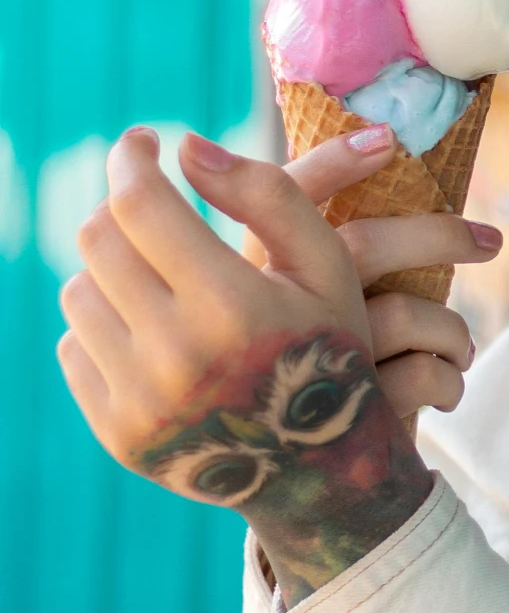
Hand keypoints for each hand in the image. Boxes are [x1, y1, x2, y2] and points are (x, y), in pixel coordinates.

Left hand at [57, 126, 441, 604]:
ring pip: (78, 291)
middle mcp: (178, 357)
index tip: (144, 140)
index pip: (140, 204)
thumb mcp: (329, 266)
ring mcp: (140, 401)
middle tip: (147, 199)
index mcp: (233, 306)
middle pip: (98, 240)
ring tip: (156, 269)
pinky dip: (104, 324)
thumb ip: (268, 194)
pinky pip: (74, 346)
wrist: (321, 471)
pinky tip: (151, 325)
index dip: (132, 158)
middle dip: (119, 205)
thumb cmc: (328, 347)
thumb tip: (187, 148)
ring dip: (111, 266)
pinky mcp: (115, 433)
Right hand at [270, 136, 502, 419]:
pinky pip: (425, 374)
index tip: (390, 140)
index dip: (336, 162)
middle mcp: (278, 315)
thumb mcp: (297, 312)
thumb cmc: (303, 384)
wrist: (294, 491)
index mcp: (256, 277)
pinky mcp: (351, 414)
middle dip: (438, 235)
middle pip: (364, 247)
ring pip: (409, 314)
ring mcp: (314, 364)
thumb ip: (316, 250)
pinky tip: (448, 386)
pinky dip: (449, 378)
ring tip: (463, 347)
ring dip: (452, 330)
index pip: (288, 199)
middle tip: (491, 239)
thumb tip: (382, 157)